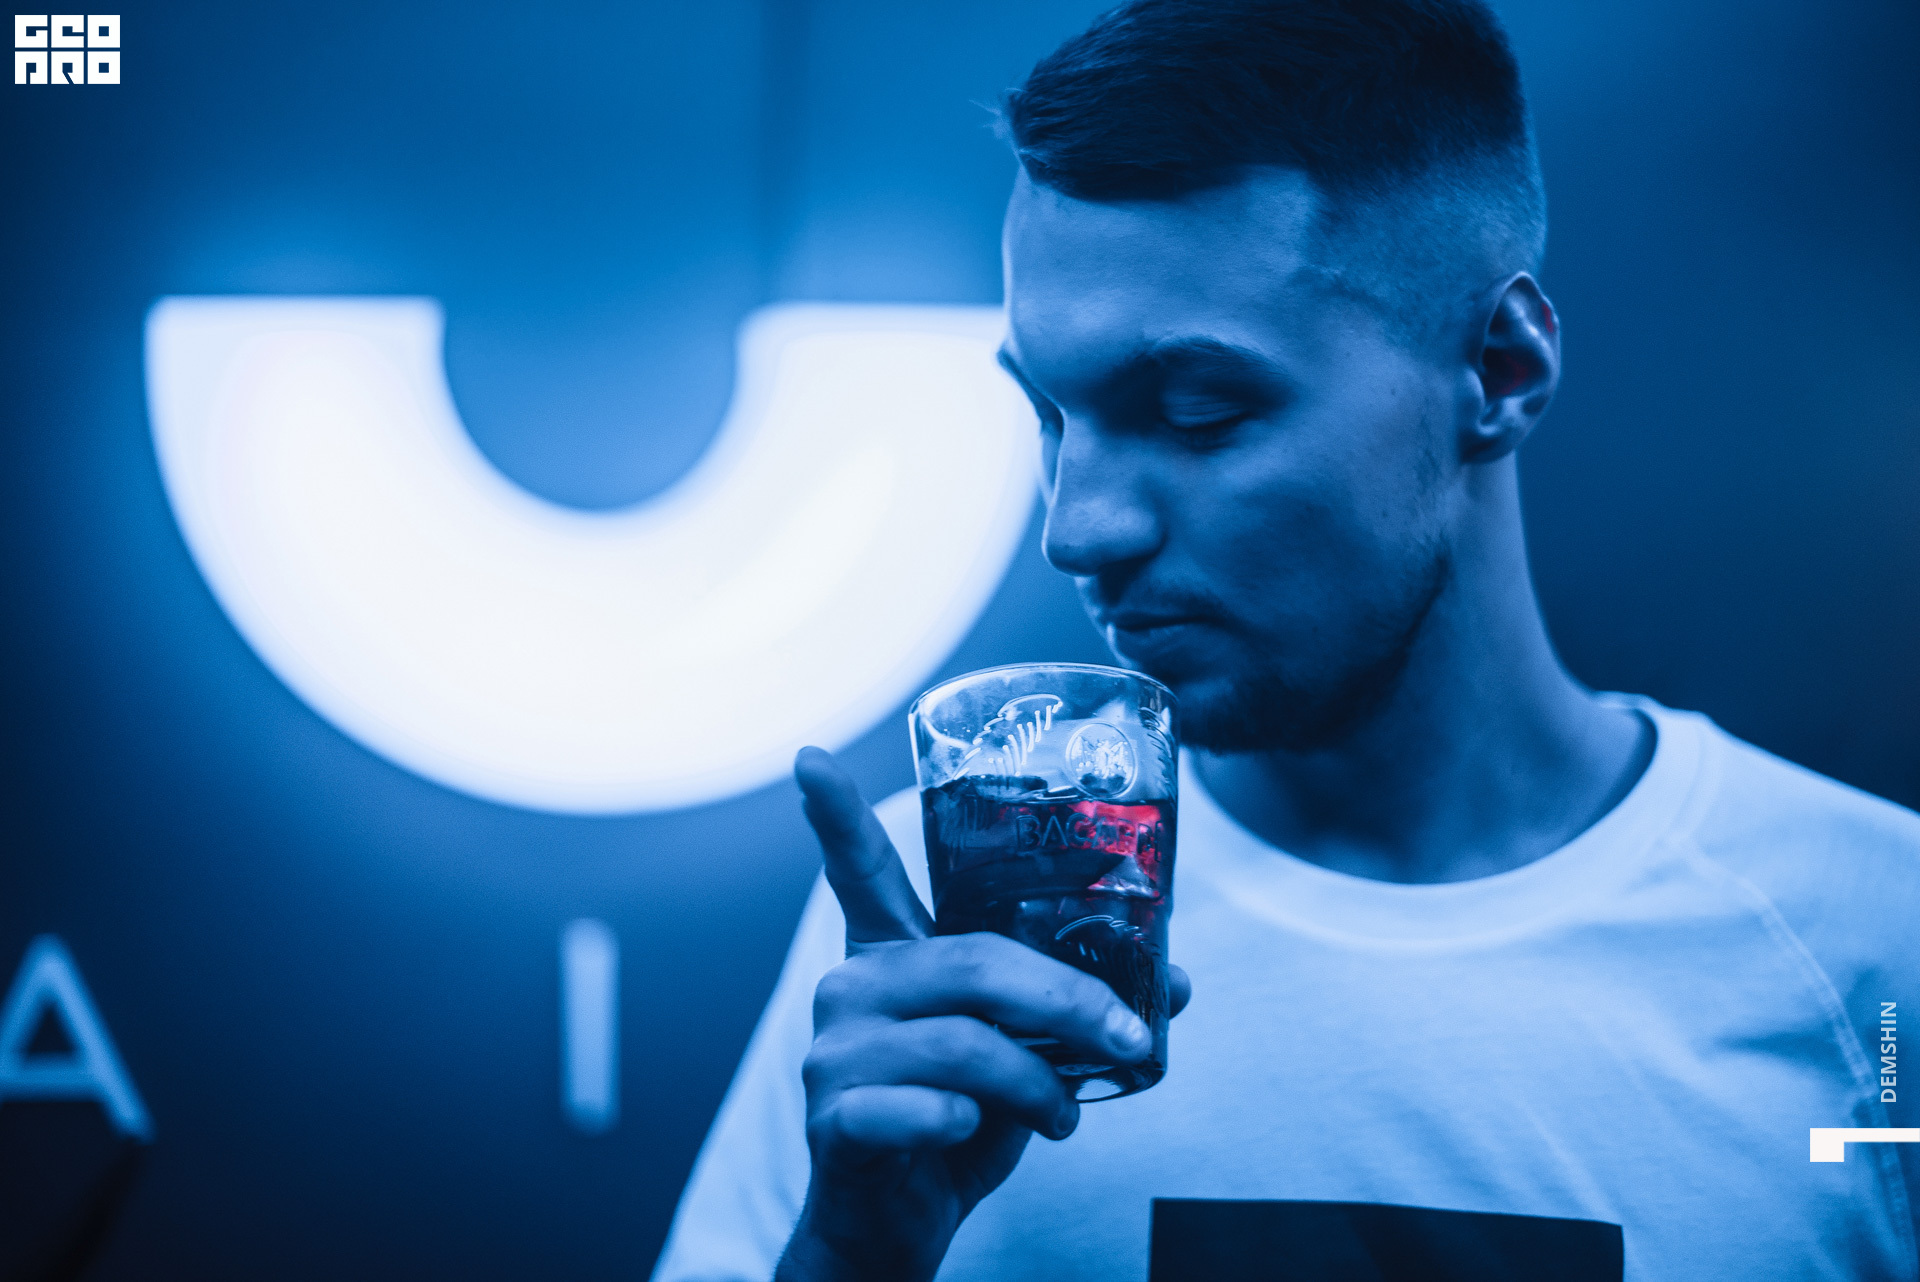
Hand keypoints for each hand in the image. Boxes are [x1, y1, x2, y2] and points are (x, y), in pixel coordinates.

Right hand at [776, 748, 1189, 1281]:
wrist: (894, 1228)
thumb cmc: (955, 1125)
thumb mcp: (1026, 1061)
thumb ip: (1076, 1016)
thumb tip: (1171, 983)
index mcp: (891, 959)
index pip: (862, 873)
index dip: (834, 813)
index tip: (811, 758)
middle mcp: (852, 989)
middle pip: (972, 963)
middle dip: (1069, 1001)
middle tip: (1128, 1038)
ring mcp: (834, 1052)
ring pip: (963, 1042)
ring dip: (1039, 1084)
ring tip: (1065, 1115)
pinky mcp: (834, 1116)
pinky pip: (921, 1106)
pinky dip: (966, 1125)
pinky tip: (969, 1135)